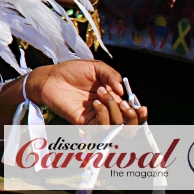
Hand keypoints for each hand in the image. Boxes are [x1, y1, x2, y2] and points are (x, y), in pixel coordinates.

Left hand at [26, 61, 146, 125]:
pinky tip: (96, 103)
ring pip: (116, 127)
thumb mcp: (96, 67)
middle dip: (131, 117)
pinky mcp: (84, 122)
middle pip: (129, 127)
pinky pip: (100, 127)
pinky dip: (103, 115)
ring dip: (114, 110)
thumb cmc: (72, 71)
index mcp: (113, 99)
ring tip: (101, 93)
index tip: (142, 107)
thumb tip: (122, 91)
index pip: (132, 114)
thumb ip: (112, 75)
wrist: (51, 76)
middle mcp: (107, 111)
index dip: (140, 115)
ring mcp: (96, 118)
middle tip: (123, 103)